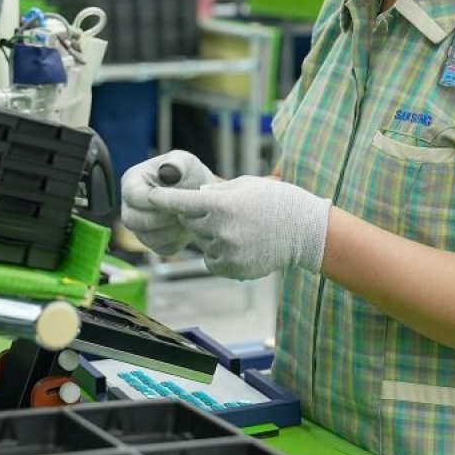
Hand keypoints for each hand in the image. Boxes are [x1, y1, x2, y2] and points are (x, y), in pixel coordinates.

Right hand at [121, 151, 215, 254]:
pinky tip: (186, 227)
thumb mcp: (186, 162)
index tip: (175, 198)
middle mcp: (129, 205)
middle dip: (160, 218)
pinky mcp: (151, 241)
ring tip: (186, 216)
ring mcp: (138, 226)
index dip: (153, 200)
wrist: (200, 195)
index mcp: (131, 182)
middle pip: (132, 220)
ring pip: (147, 237)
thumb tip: (167, 170)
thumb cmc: (190, 174)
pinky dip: (176, 240)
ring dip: (171, 230)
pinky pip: (160, 248)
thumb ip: (177, 163)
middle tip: (182, 211)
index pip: (133, 196)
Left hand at [146, 176, 331, 279]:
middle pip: (190, 223)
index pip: (181, 203)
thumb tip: (194, 197)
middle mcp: (221, 229)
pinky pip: (212, 261)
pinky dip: (220, 254)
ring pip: (203, 243)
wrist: (304, 230)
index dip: (164, 199)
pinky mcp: (234, 269)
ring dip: (213, 236)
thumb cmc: (276, 201)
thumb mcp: (245, 185)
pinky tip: (241, 244)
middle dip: (198, 217)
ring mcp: (228, 251)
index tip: (150, 197)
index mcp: (221, 205)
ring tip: (241, 229)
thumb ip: (215, 192)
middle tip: (222, 212)